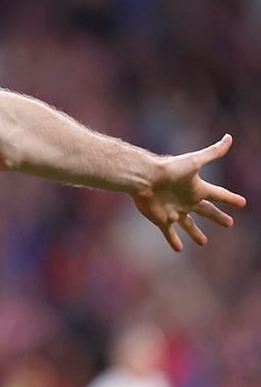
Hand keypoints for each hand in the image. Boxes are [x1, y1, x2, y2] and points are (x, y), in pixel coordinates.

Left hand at [130, 134, 247, 251]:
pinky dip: (173, 241)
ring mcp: (174, 211)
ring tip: (203, 242)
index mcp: (196, 188)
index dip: (230, 199)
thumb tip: (229, 137)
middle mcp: (186, 200)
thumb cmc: (169, 169)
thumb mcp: (195, 161)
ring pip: (188, 225)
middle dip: (217, 216)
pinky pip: (169, 233)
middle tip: (229, 223)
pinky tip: (179, 249)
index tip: (242, 203)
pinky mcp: (162, 219)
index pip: (219, 195)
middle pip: (206, 211)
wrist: (144, 178)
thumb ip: (213, 152)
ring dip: (196, 233)